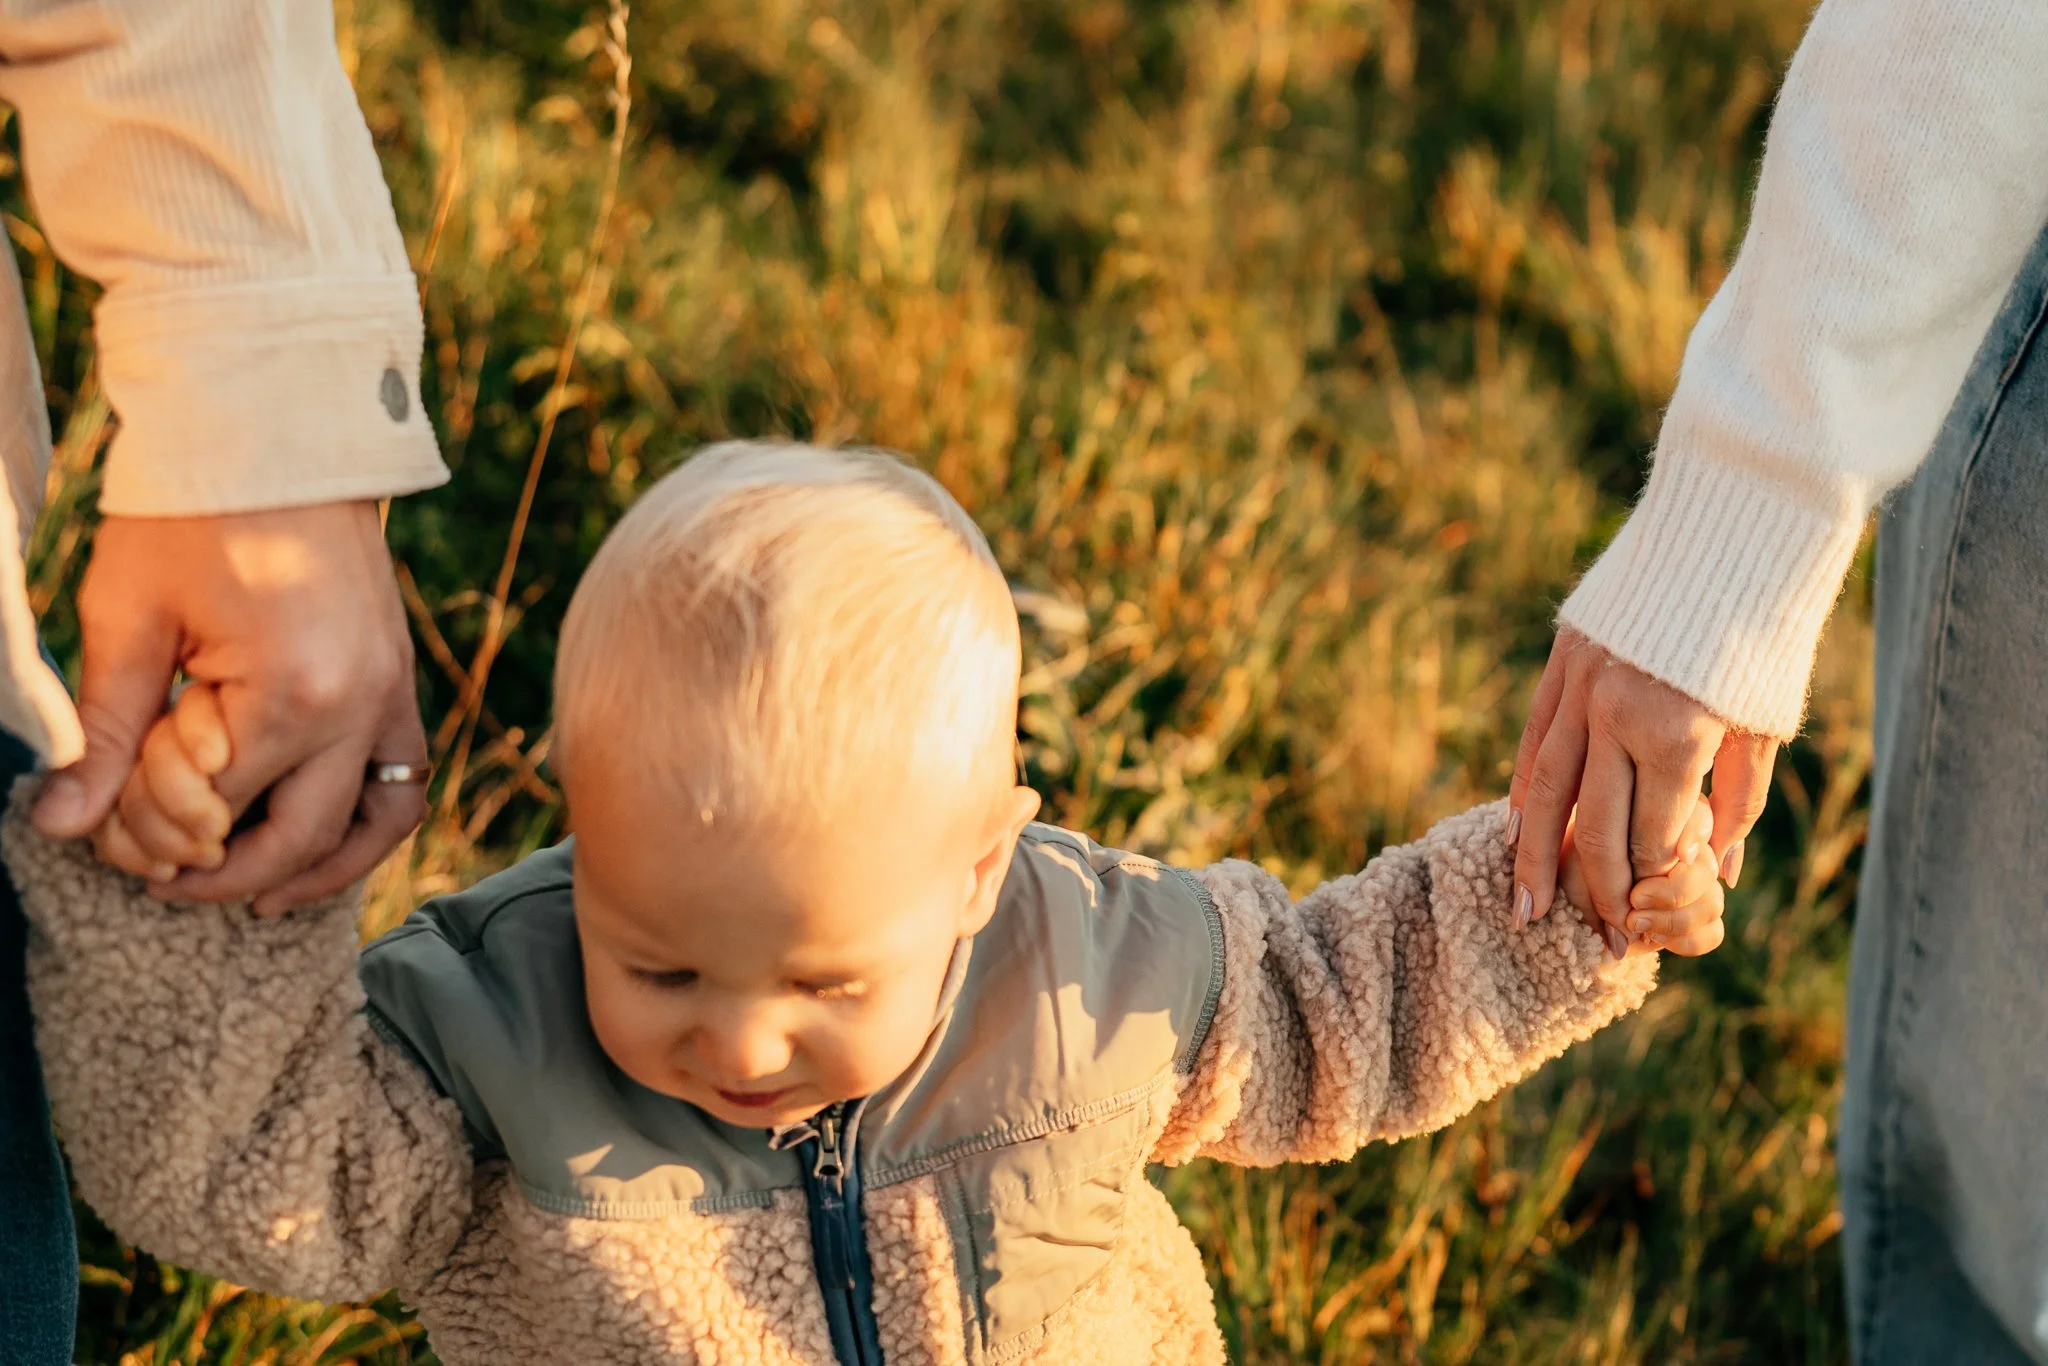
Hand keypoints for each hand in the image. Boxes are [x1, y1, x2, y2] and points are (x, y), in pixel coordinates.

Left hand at [32, 502, 427, 914]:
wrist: (274, 430)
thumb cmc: (190, 514)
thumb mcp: (129, 619)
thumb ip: (106, 732)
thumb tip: (60, 824)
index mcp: (290, 693)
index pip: (215, 811)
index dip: (147, 834)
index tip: (97, 831)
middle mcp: (360, 705)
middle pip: (298, 838)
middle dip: (221, 873)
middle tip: (157, 880)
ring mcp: (392, 692)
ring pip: (375, 822)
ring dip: (316, 870)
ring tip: (251, 896)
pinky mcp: (399, 677)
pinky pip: (404, 776)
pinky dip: (366, 822)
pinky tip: (314, 838)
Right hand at [1509, 628, 1775, 937]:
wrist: (1737, 527)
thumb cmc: (1766, 634)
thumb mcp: (1765, 724)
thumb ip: (1738, 801)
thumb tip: (1719, 871)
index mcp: (1676, 737)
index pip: (1653, 837)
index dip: (1656, 883)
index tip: (1656, 916)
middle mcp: (1617, 717)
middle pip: (1597, 828)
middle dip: (1598, 893)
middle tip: (1598, 942)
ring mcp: (1582, 689)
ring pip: (1545, 793)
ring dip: (1533, 860)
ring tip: (1522, 911)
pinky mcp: (1563, 663)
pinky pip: (1535, 742)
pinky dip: (1522, 792)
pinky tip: (1514, 832)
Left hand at [1556, 796, 1725, 958]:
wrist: (1574, 910)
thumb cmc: (1572, 874)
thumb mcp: (1573, 862)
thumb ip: (1599, 869)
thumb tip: (1635, 904)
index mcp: (1666, 815)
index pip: (1698, 818)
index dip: (1694, 837)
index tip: (1677, 858)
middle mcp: (1691, 845)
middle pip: (1708, 866)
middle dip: (1674, 892)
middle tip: (1637, 900)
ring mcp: (1700, 882)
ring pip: (1713, 900)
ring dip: (1676, 920)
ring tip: (1637, 923)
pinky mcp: (1700, 916)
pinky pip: (1713, 932)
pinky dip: (1686, 940)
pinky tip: (1654, 937)